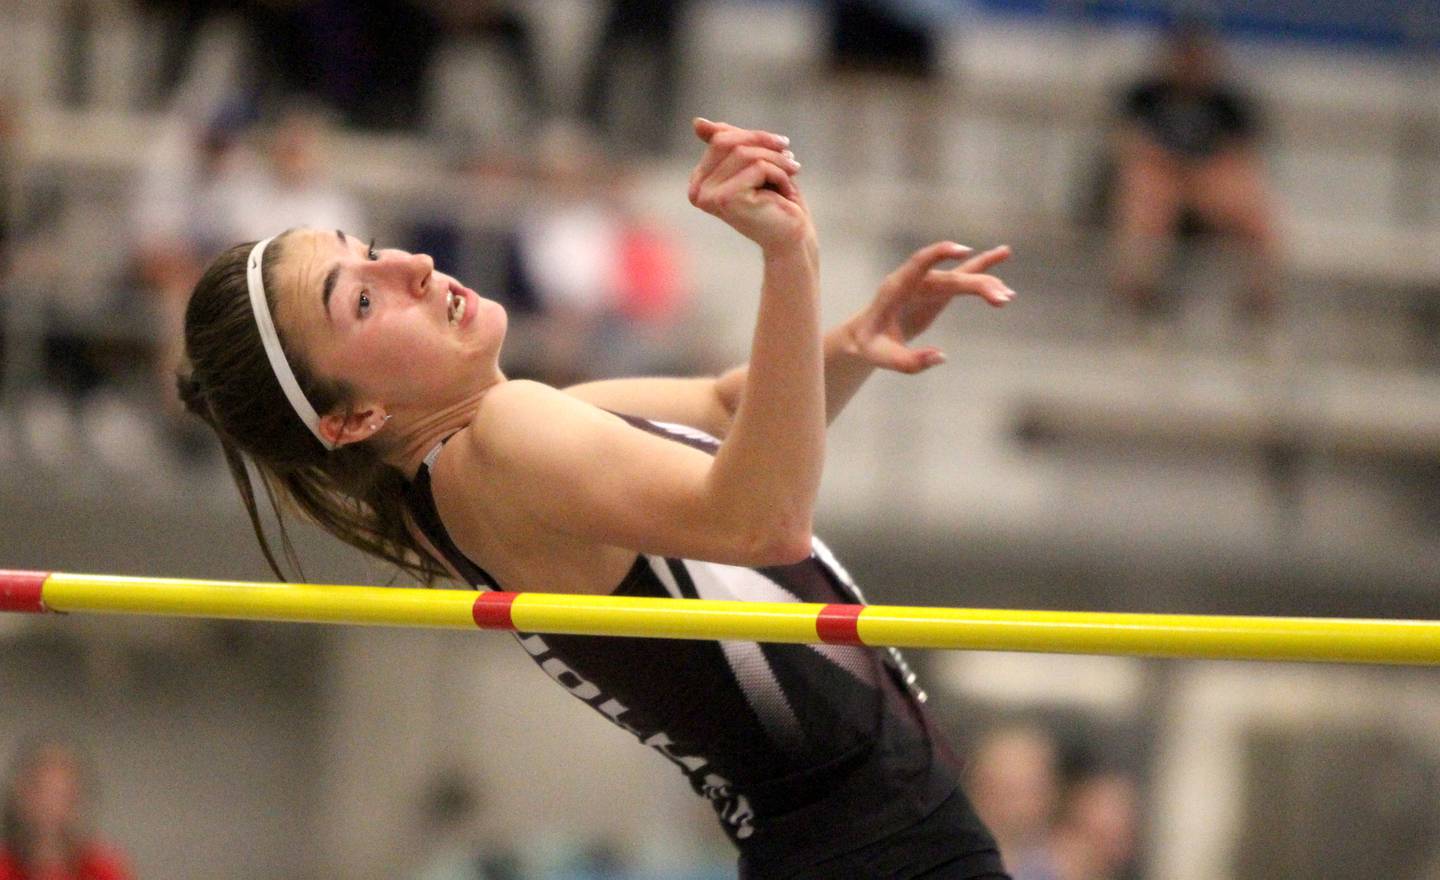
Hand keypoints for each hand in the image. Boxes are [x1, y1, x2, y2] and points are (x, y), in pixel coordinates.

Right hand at [687, 118, 812, 252]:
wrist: (791, 239)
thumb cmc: (776, 200)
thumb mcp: (752, 164)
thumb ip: (728, 143)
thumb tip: (697, 122)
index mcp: (699, 181)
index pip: (720, 138)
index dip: (753, 136)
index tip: (781, 146)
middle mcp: (697, 191)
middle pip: (728, 141)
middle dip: (764, 143)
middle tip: (791, 156)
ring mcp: (709, 197)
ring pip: (745, 153)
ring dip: (777, 160)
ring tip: (793, 172)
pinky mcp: (728, 200)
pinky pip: (758, 167)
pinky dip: (780, 175)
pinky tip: (786, 192)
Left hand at [842, 242, 1014, 373]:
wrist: (867, 335)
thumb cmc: (871, 345)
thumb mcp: (883, 357)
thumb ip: (909, 361)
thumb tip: (941, 357)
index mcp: (896, 288)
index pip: (918, 263)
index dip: (939, 255)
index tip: (963, 250)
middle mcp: (915, 280)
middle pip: (950, 277)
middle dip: (977, 285)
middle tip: (1002, 299)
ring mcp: (929, 283)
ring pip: (961, 277)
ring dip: (985, 283)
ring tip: (1008, 296)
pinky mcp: (939, 290)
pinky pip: (964, 275)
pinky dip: (983, 268)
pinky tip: (1004, 253)